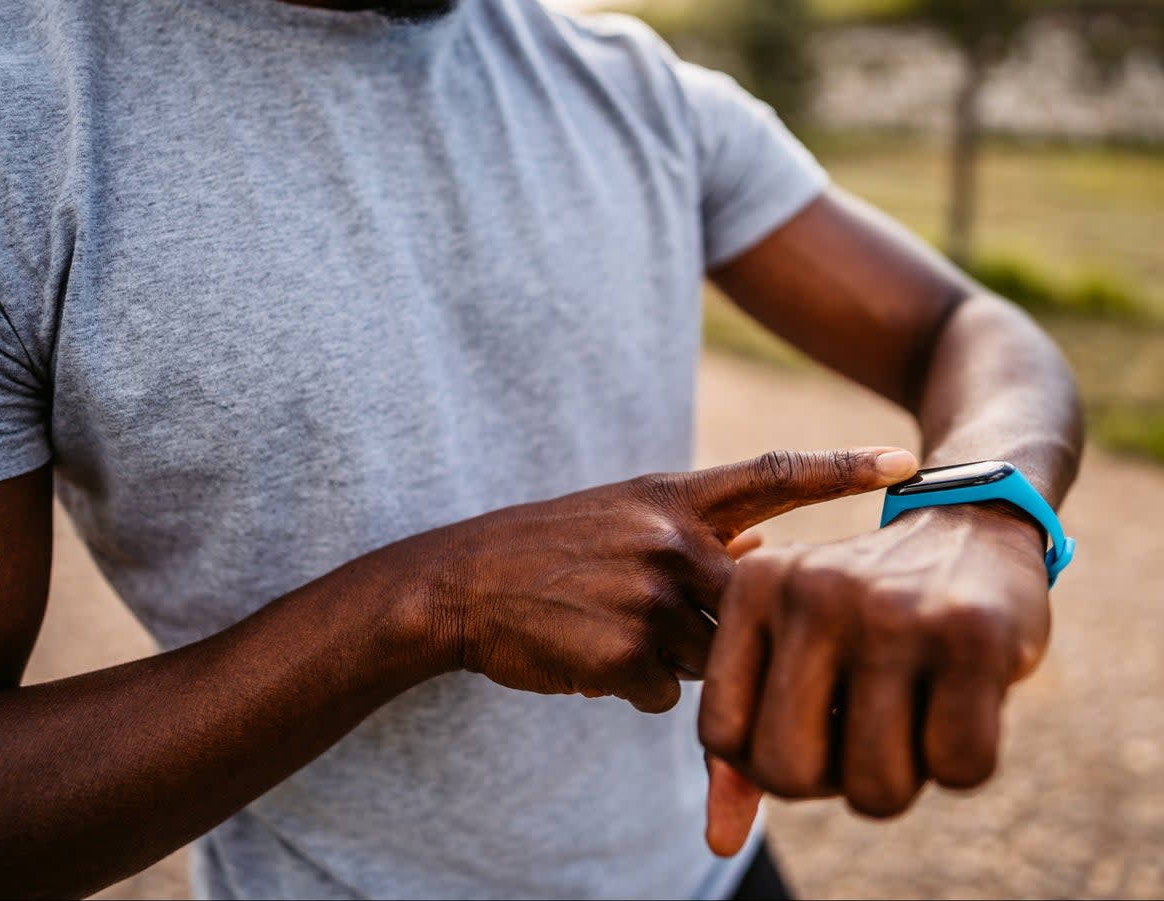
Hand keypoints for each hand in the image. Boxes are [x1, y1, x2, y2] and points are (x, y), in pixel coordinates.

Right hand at [426, 448, 917, 712]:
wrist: (460, 584)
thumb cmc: (547, 549)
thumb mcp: (622, 514)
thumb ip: (694, 531)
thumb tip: (762, 549)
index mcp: (672, 496)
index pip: (775, 475)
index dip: (843, 468)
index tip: (906, 465)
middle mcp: (672, 538)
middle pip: (759, 600)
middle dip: (740, 625)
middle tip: (667, 614)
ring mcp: (652, 596)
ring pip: (717, 657)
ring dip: (676, 659)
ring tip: (608, 627)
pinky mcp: (630, 655)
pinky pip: (670, 694)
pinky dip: (637, 685)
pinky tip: (587, 652)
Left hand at [699, 502, 1050, 853]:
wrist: (970, 531)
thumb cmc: (865, 613)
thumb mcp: (791, 649)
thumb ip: (748, 736)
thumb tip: (718, 842)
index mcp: (753, 586)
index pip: (722, 735)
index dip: (765, 762)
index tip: (808, 730)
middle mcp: (812, 592)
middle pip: (788, 771)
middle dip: (831, 782)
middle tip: (863, 737)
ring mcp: (891, 611)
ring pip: (874, 787)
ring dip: (900, 780)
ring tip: (910, 720)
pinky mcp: (971, 633)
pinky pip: (958, 767)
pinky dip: (961, 762)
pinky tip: (961, 704)